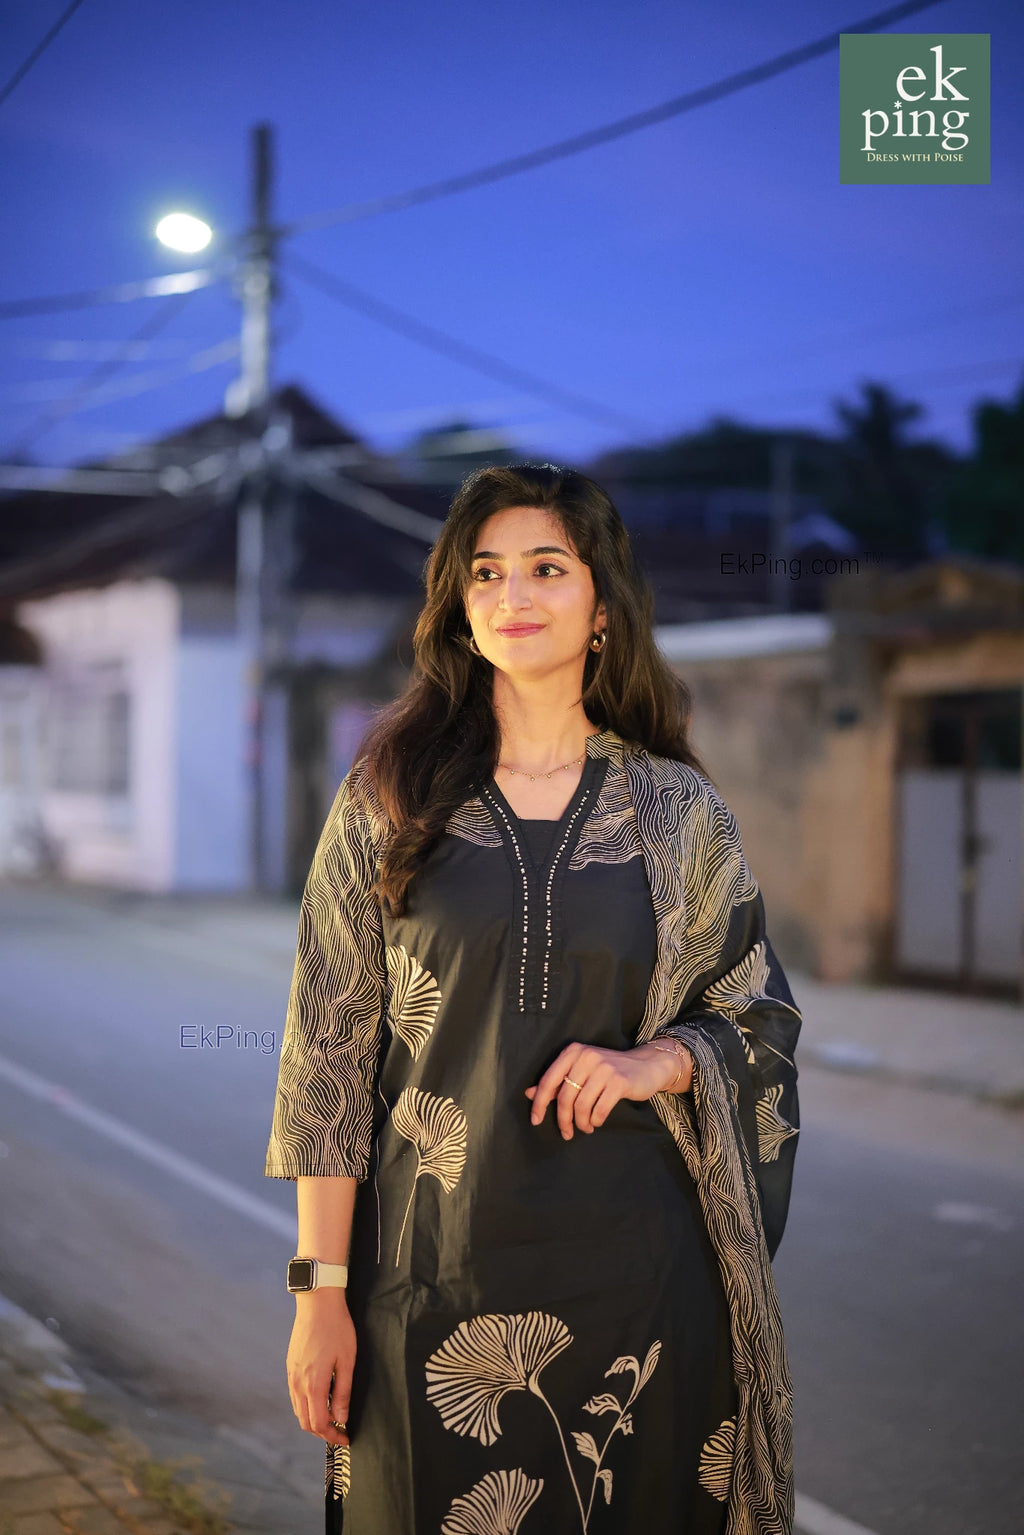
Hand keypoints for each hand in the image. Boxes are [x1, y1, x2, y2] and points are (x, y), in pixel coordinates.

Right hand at [287, 1289, 354, 1447]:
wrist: (317, 1302)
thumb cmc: (337, 1328)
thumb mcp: (347, 1361)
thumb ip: (343, 1393)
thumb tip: (341, 1419)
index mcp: (313, 1384)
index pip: (319, 1423)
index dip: (333, 1436)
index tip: (346, 1438)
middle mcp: (298, 1383)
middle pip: (305, 1421)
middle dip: (323, 1432)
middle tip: (341, 1431)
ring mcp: (291, 1374)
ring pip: (298, 1410)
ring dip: (313, 1419)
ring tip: (333, 1416)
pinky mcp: (290, 1366)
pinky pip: (295, 1395)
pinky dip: (306, 1405)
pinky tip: (321, 1398)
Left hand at [524, 1040, 692, 1140]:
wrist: (646, 1065)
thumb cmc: (609, 1071)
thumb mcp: (581, 1070)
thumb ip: (556, 1081)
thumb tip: (528, 1094)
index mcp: (573, 1052)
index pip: (549, 1080)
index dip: (539, 1103)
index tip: (535, 1121)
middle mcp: (587, 1056)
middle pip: (564, 1096)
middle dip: (563, 1119)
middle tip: (566, 1132)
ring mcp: (604, 1068)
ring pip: (581, 1105)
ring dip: (581, 1123)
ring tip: (585, 1128)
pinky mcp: (619, 1081)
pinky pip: (599, 1109)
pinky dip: (595, 1120)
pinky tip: (596, 1122)